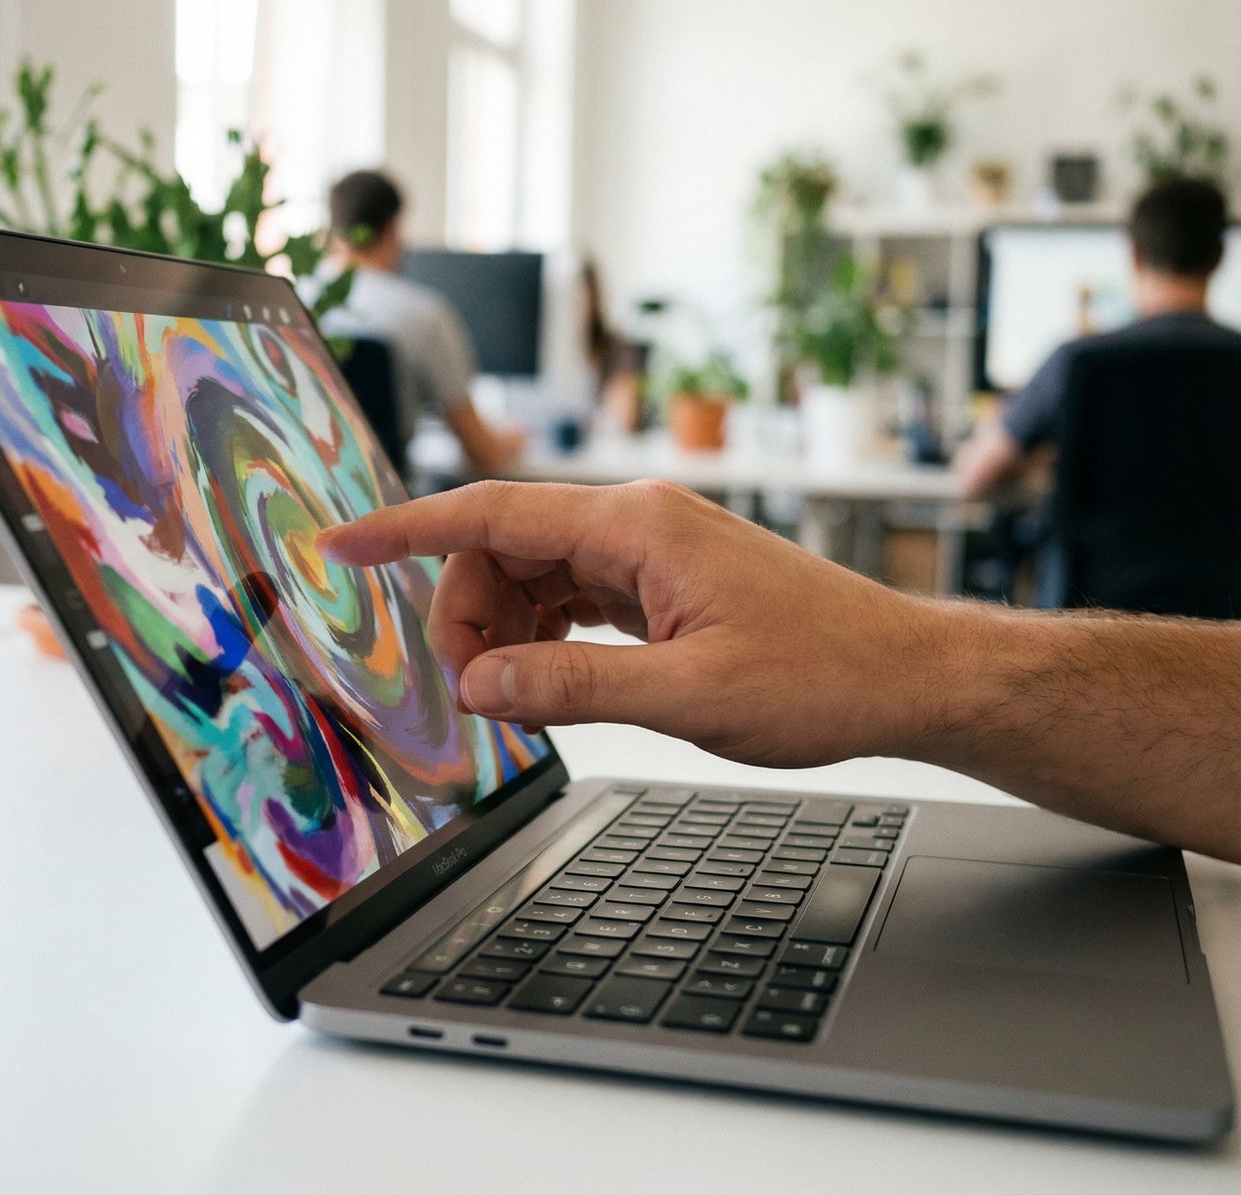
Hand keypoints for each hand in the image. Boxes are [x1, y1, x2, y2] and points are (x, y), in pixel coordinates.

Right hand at [317, 480, 935, 768]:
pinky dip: (546, 638)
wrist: (906, 676)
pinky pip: (574, 597)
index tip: (340, 542)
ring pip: (535, 576)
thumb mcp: (689, 696)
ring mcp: (652, 550)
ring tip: (519, 700)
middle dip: (468, 617)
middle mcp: (638, 522)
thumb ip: (571, 688)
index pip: (491, 512)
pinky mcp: (665, 582)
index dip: (404, 528)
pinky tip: (551, 681)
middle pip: (504, 549)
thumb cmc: (823, 677)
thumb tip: (479, 686)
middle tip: (476, 696)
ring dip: (507, 634)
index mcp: (636, 525)